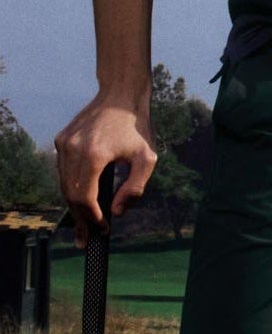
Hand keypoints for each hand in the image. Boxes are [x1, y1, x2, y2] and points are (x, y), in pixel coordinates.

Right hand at [54, 95, 157, 246]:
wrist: (121, 95)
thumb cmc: (138, 127)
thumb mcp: (147, 159)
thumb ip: (135, 188)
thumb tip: (117, 211)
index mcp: (94, 155)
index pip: (85, 197)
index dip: (92, 218)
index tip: (103, 229)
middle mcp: (73, 149)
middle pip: (71, 194)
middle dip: (80, 218)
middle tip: (87, 238)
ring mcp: (64, 144)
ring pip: (64, 184)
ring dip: (74, 205)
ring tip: (83, 224)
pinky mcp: (62, 140)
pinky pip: (63, 171)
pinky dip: (71, 187)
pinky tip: (81, 200)